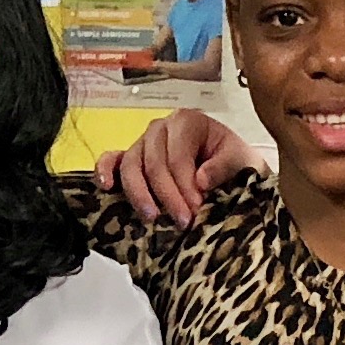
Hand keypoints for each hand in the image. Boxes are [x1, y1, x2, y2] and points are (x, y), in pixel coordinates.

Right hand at [100, 108, 260, 227]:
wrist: (232, 168)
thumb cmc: (234, 162)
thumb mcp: (240, 161)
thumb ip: (223, 166)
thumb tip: (199, 180)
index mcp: (187, 122)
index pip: (177, 156)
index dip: (184, 186)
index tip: (195, 211)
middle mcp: (161, 128)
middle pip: (154, 163)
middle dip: (167, 196)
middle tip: (182, 222)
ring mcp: (143, 142)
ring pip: (131, 166)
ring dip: (140, 194)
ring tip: (152, 218)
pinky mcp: (131, 157)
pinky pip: (111, 160)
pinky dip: (104, 171)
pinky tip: (106, 187)